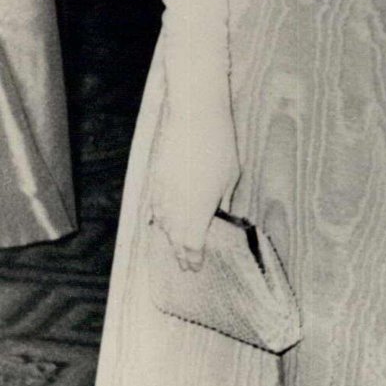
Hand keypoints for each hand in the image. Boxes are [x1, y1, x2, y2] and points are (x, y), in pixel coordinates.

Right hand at [146, 110, 239, 272]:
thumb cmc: (219, 146)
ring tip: (174, 248)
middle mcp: (178, 206)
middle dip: (181, 253)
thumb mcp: (230, 176)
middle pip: (176, 237)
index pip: (193, 243)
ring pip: (163, 223)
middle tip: (185, 265)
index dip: (193, 257)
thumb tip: (222, 214)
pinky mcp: (155, 178)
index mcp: (199, 209)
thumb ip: (223, 200)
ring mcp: (163, 192)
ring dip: (169, 238)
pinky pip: (154, 206)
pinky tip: (159, 223)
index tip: (195, 267)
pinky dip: (157, 218)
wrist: (195, 117)